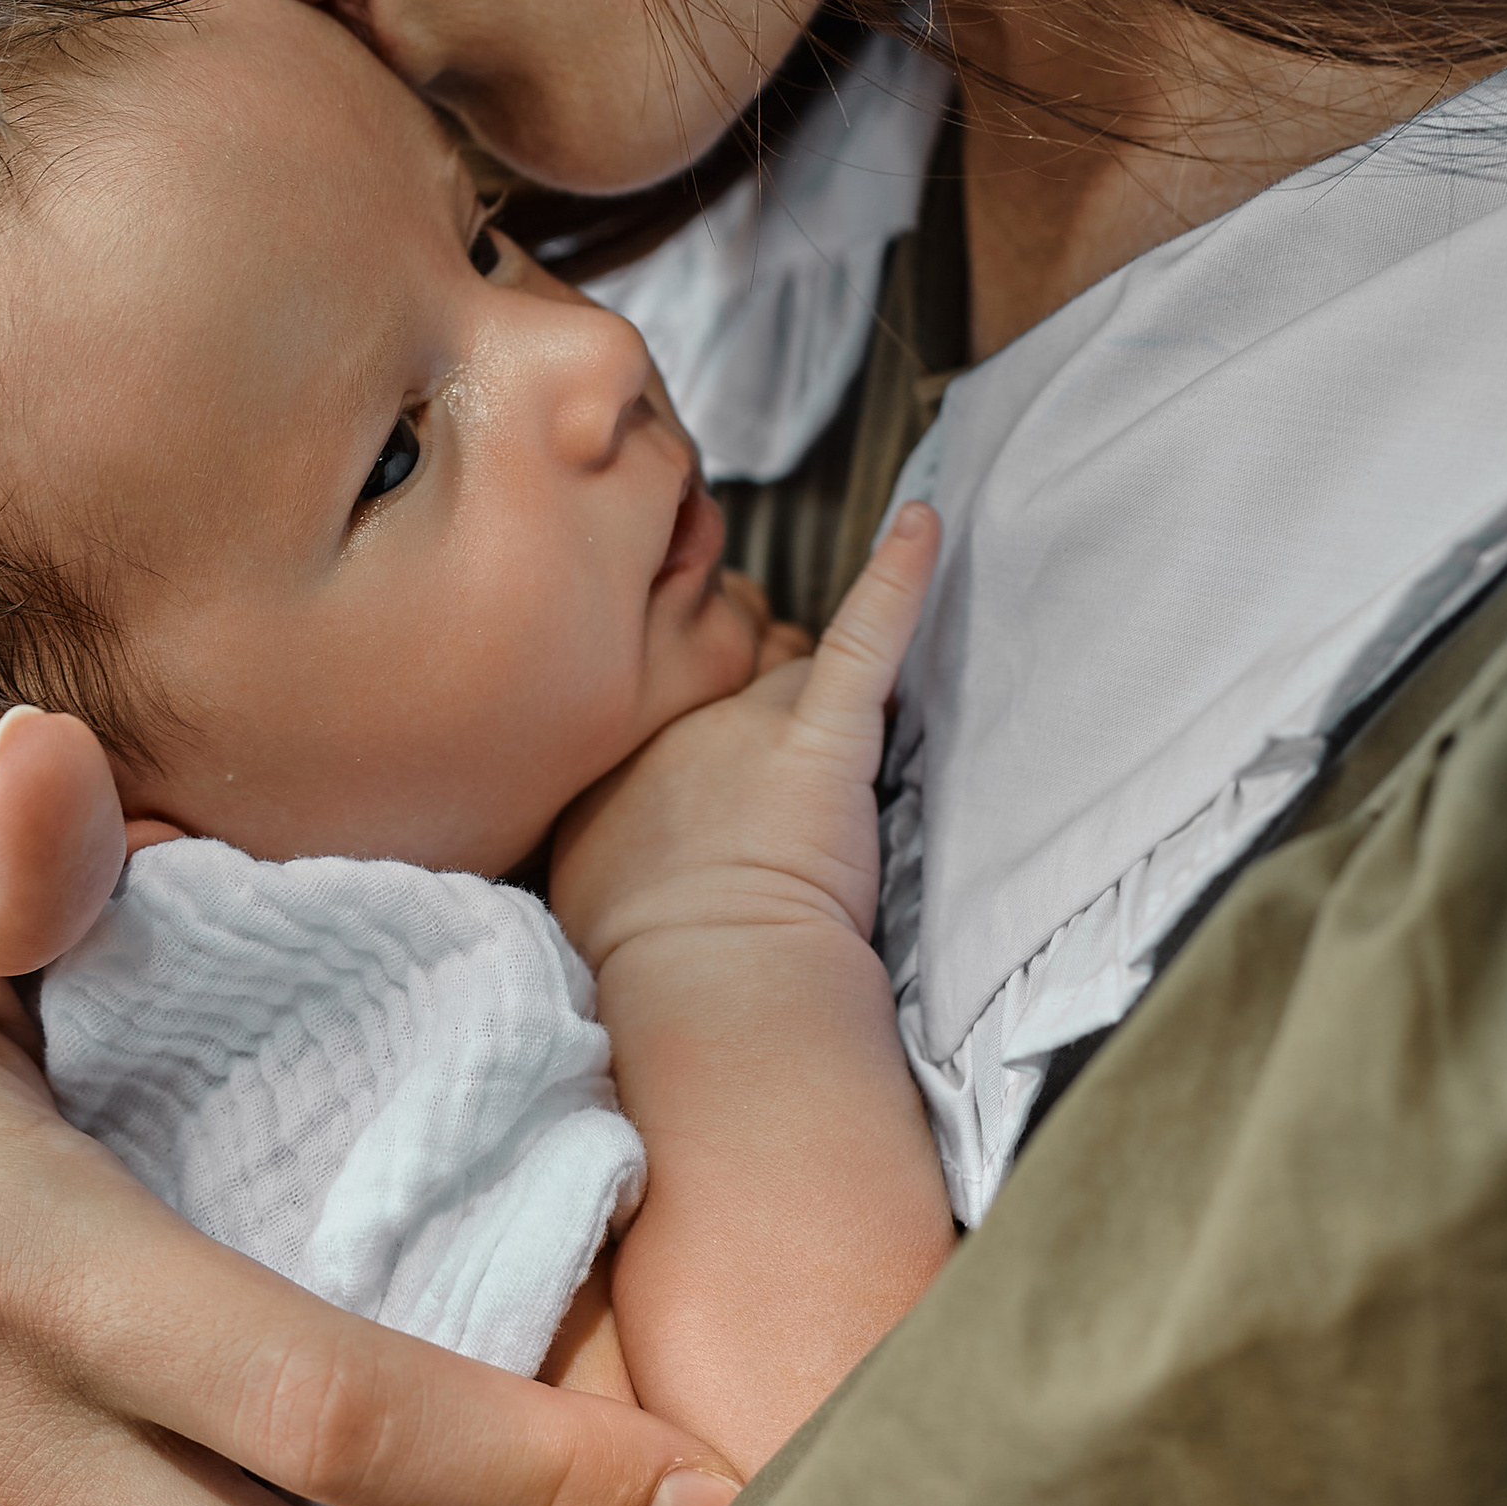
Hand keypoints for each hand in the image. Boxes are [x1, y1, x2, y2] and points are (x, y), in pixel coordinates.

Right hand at [553, 508, 938, 969]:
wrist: (709, 982)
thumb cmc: (650, 957)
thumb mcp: (584, 876)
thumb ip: (601, 825)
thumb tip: (614, 828)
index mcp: (611, 745)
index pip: (662, 682)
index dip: (694, 702)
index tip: (702, 737)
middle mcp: (673, 714)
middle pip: (724, 658)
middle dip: (747, 680)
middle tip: (767, 761)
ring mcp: (749, 718)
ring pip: (789, 658)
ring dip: (806, 680)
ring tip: (822, 727)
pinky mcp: (825, 734)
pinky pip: (864, 636)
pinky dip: (897, 577)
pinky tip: (921, 522)